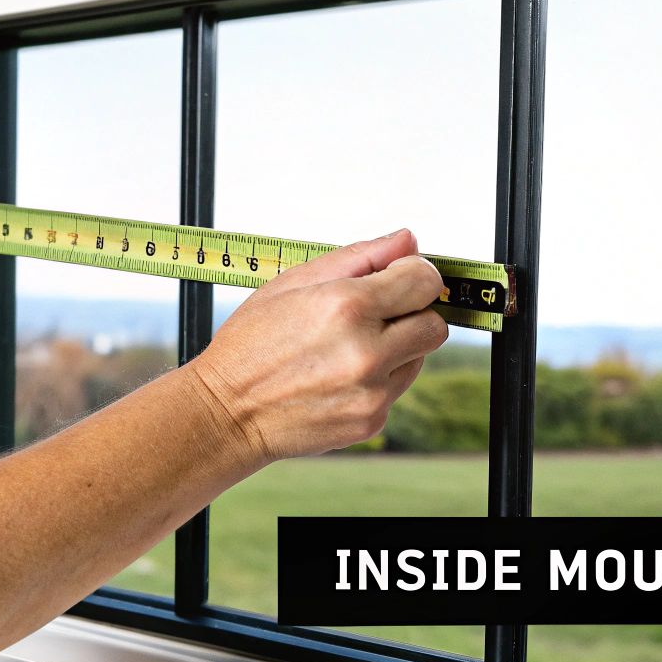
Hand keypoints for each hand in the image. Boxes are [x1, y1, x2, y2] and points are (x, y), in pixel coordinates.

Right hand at [190, 229, 448, 464]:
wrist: (227, 412)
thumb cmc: (251, 343)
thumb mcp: (292, 282)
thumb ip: (359, 256)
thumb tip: (407, 240)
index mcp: (347, 307)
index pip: (425, 281)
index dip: (414, 274)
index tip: (397, 278)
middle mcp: (366, 352)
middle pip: (434, 324)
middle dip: (412, 313)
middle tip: (374, 315)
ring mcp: (371, 392)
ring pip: (419, 358)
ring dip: (396, 347)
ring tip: (345, 348)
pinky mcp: (371, 421)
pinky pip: (396, 389)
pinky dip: (378, 379)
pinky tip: (337, 376)